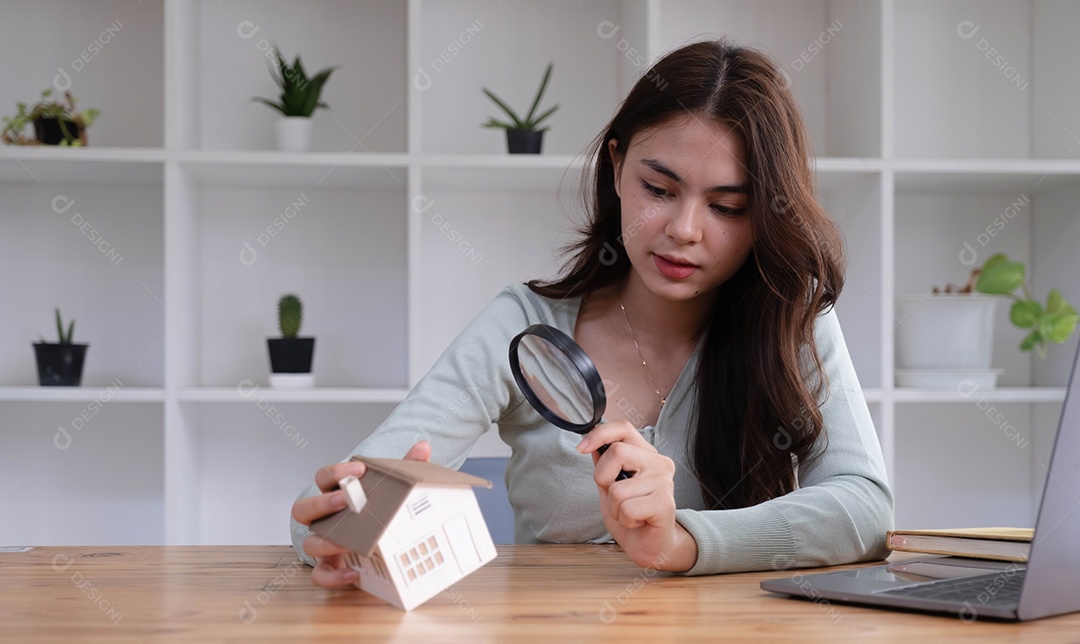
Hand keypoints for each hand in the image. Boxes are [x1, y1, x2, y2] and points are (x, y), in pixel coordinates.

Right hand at [291, 441, 431, 587]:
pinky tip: (351, 573)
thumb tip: (422, 447)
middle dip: (322, 503)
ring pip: (308, 543)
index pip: (324, 477)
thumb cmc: (380, 514)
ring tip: (347, 542)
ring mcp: (324, 544)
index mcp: (336, 495)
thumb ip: (406, 469)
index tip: (359, 471)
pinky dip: (332, 576)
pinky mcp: (330, 568)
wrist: (383, 548)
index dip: (336, 472)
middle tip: (346, 500)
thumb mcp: (395, 491)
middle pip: (303, 508)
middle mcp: (324, 519)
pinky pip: (319, 575)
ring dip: (326, 541)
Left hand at [576, 422, 696, 571]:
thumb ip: (604, 464)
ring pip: (617, 488)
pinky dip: (624, 520)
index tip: (582, 448)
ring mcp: (664, 482)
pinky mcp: (664, 503)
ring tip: (629, 513)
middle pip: (616, 452)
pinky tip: (637, 521)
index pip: (624, 428)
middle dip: (603, 478)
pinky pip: (627, 508)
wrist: (651, 546)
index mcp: (646, 454)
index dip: (600, 434)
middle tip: (614, 496)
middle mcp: (659, 463)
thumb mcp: (610, 486)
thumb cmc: (632, 515)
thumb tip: (591, 444)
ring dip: (614, 507)